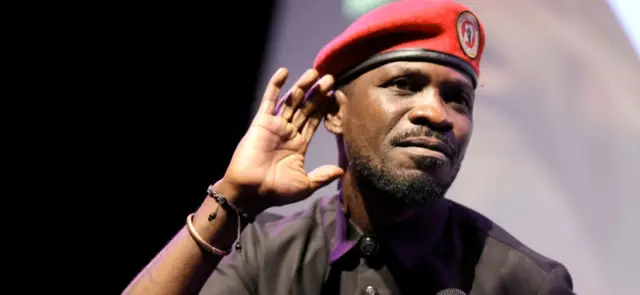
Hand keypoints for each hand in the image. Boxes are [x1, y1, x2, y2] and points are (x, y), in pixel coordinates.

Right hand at [221, 68, 343, 210]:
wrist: (251, 191)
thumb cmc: (277, 191)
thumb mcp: (305, 185)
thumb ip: (322, 175)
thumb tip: (341, 171)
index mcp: (299, 145)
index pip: (314, 121)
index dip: (324, 108)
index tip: (334, 94)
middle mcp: (288, 133)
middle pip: (305, 108)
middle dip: (317, 93)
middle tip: (330, 78)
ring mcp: (275, 126)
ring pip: (291, 101)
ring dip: (302, 86)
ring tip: (314, 72)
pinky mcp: (261, 122)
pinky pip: (269, 100)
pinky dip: (275, 85)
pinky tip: (284, 72)